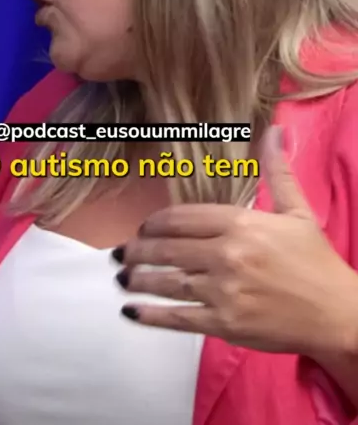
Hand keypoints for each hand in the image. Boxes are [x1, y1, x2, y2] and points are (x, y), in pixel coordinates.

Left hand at [112, 127, 357, 358]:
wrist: (337, 314)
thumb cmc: (315, 261)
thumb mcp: (297, 211)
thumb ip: (277, 172)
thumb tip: (275, 131)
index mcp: (240, 224)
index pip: (182, 218)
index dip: (156, 223)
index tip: (143, 227)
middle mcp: (226, 255)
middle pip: (168, 249)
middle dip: (138, 250)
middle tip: (118, 252)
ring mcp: (223, 291)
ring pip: (168, 282)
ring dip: (138, 278)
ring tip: (120, 276)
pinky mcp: (224, 324)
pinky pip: (178, 318)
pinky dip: (151, 315)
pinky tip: (132, 311)